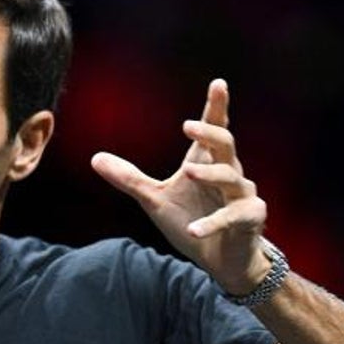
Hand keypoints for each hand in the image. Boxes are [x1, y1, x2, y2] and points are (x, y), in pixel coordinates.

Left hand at [90, 78, 270, 293]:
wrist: (220, 260)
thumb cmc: (192, 220)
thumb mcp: (155, 199)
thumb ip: (129, 178)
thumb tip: (94, 157)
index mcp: (207, 162)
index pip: (214, 130)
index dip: (216, 107)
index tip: (218, 83)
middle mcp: (229, 173)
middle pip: (225, 145)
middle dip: (209, 133)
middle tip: (187, 126)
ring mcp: (242, 196)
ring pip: (230, 177)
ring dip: (209, 174)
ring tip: (187, 171)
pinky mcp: (249, 219)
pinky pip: (231, 218)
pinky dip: (212, 224)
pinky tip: (194, 231)